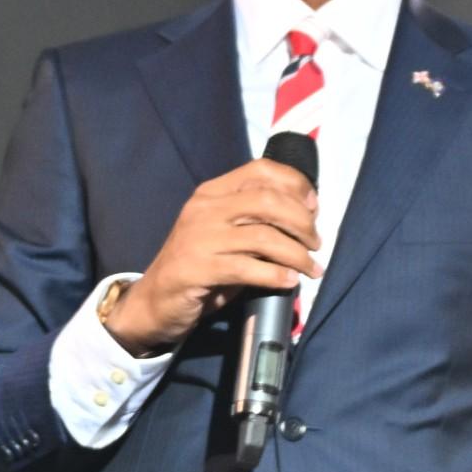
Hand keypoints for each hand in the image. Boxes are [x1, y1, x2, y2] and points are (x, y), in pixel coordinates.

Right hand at [101, 159, 322, 355]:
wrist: (155, 301)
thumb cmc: (202, 266)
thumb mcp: (228, 235)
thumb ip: (257, 221)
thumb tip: (307, 217)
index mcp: (213, 193)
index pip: (261, 170)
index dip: (295, 184)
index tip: (314, 207)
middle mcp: (205, 208)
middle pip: (267, 201)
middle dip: (302, 222)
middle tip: (316, 244)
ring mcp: (199, 237)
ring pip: (263, 236)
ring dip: (296, 254)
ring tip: (311, 268)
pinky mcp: (197, 268)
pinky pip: (248, 268)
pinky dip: (276, 275)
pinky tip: (289, 282)